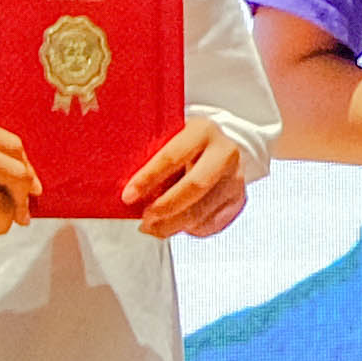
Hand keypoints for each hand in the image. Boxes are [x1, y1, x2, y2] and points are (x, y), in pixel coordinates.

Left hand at [120, 114, 260, 239]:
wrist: (219, 148)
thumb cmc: (183, 145)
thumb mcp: (169, 139)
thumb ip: (150, 155)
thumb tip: (123, 186)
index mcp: (203, 131)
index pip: (173, 156)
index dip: (148, 178)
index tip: (128, 196)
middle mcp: (225, 153)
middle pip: (194, 186)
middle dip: (165, 207)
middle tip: (143, 220)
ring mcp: (235, 178)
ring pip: (202, 211)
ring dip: (172, 224)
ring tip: (151, 226)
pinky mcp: (238, 200)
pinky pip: (211, 223)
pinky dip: (188, 229)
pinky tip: (173, 225)